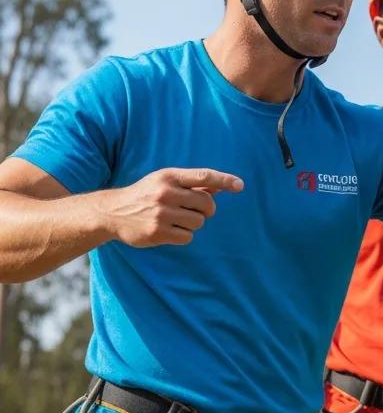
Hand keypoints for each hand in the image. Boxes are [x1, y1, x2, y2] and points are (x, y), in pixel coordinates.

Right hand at [99, 168, 243, 245]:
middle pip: (207, 203)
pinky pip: (187, 236)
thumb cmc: (146, 194)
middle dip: (206, 209)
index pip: (204, 176)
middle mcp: (166, 193)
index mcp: (169, 176)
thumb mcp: (165, 181)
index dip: (224, 180)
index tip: (240, 186)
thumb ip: (191, 184)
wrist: (112, 212)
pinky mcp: (157, 232)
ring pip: (199, 221)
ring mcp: (161, 213)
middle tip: (195, 210)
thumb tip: (220, 186)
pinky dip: (183, 235)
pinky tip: (169, 230)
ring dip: (193, 222)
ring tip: (176, 219)